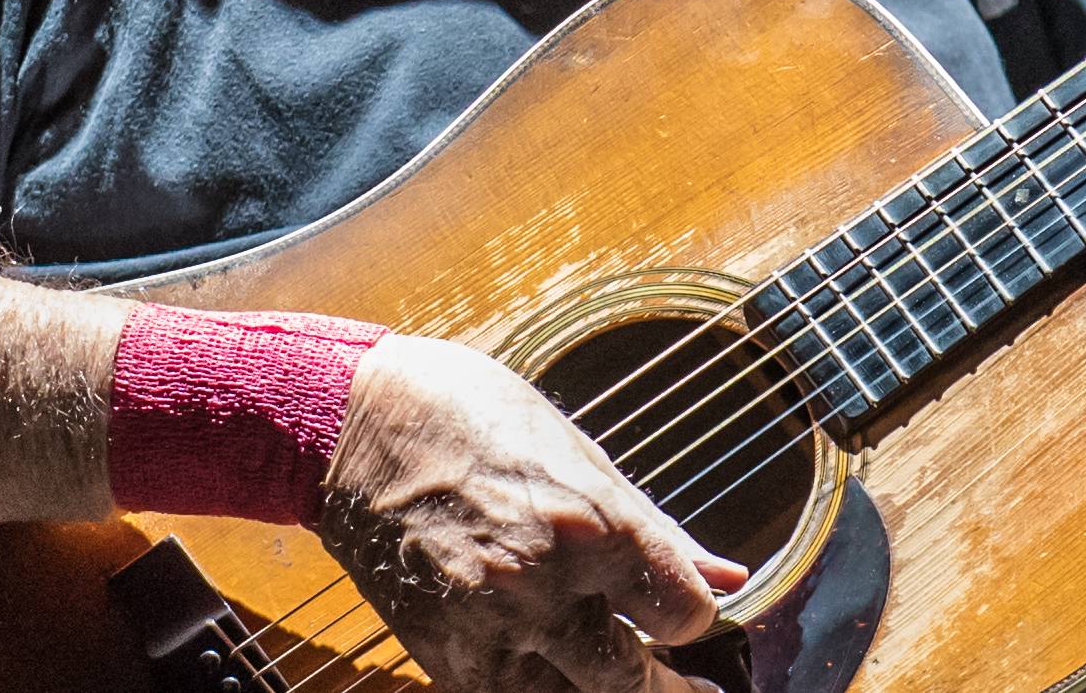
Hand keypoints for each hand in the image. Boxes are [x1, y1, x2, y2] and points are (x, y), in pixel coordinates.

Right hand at [317, 334, 749, 692]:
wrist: (354, 428)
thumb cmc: (475, 419)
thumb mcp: (581, 456)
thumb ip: (659, 532)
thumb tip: (731, 578)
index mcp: (592, 523)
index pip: (681, 614)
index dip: (695, 619)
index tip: (690, 614)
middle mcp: (544, 584)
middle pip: (630, 678)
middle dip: (664, 683)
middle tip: (683, 685)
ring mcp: (487, 627)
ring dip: (599, 687)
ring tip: (616, 672)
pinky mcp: (441, 654)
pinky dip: (536, 685)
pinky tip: (550, 665)